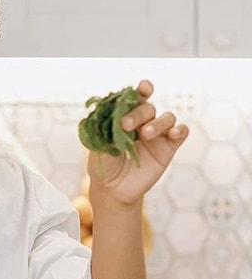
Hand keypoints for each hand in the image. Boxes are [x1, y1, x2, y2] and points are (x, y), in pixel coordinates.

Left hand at [87, 79, 188, 207]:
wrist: (113, 191)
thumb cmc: (104, 167)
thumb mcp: (98, 149)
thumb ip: (104, 131)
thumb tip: (108, 113)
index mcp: (126, 119)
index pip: (135, 100)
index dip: (141, 91)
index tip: (143, 87)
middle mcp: (143, 123)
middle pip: (148, 108)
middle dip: (138, 113)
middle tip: (126, 125)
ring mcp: (158, 135)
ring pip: (167, 117)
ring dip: (158, 123)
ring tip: (146, 134)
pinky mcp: (168, 147)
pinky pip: (181, 132)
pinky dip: (179, 130)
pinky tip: (173, 134)